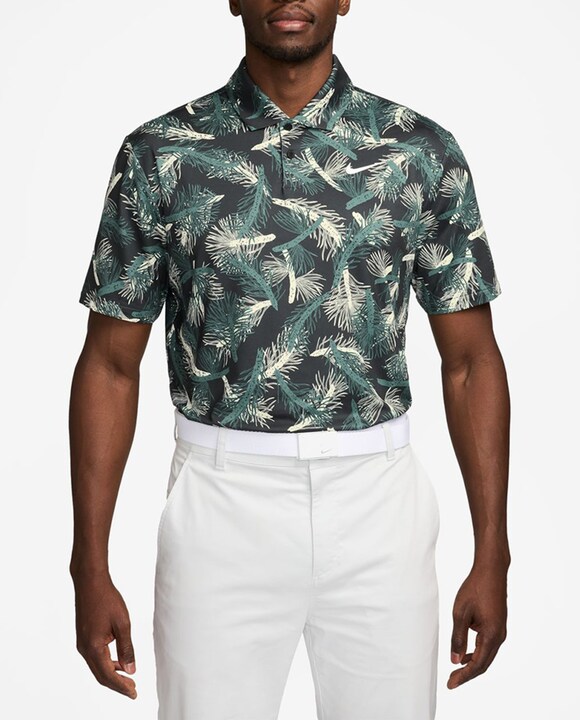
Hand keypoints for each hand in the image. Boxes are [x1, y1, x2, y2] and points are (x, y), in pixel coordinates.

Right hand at [72, 569, 136, 698]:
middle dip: (117, 685)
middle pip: (101, 675)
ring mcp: (82, 644)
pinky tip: (119, 663)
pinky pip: (95, 657)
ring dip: (112, 675)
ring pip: (98, 667)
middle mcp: (84, 649)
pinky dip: (107, 664)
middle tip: (133, 691)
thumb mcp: (123, 623)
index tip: (134, 693)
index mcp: (93, 647)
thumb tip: (131, 670)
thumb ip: (126, 648)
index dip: (122, 686)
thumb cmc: (107, 599)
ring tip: (129, 679)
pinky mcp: (84, 638)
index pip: (108, 675)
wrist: (90, 582)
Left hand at [448, 561, 507, 688]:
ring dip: (472, 664)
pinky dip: (477, 653)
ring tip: (456, 670)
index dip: (464, 676)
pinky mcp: (498, 624)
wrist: (491, 570)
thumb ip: (458, 637)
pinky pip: (488, 645)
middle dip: (467, 674)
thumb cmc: (475, 588)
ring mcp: (500, 630)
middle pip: (484, 663)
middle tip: (451, 681)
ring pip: (487, 655)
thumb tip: (455, 660)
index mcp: (491, 635)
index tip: (450, 685)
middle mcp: (499, 636)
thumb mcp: (461, 613)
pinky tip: (465, 653)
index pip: (477, 664)